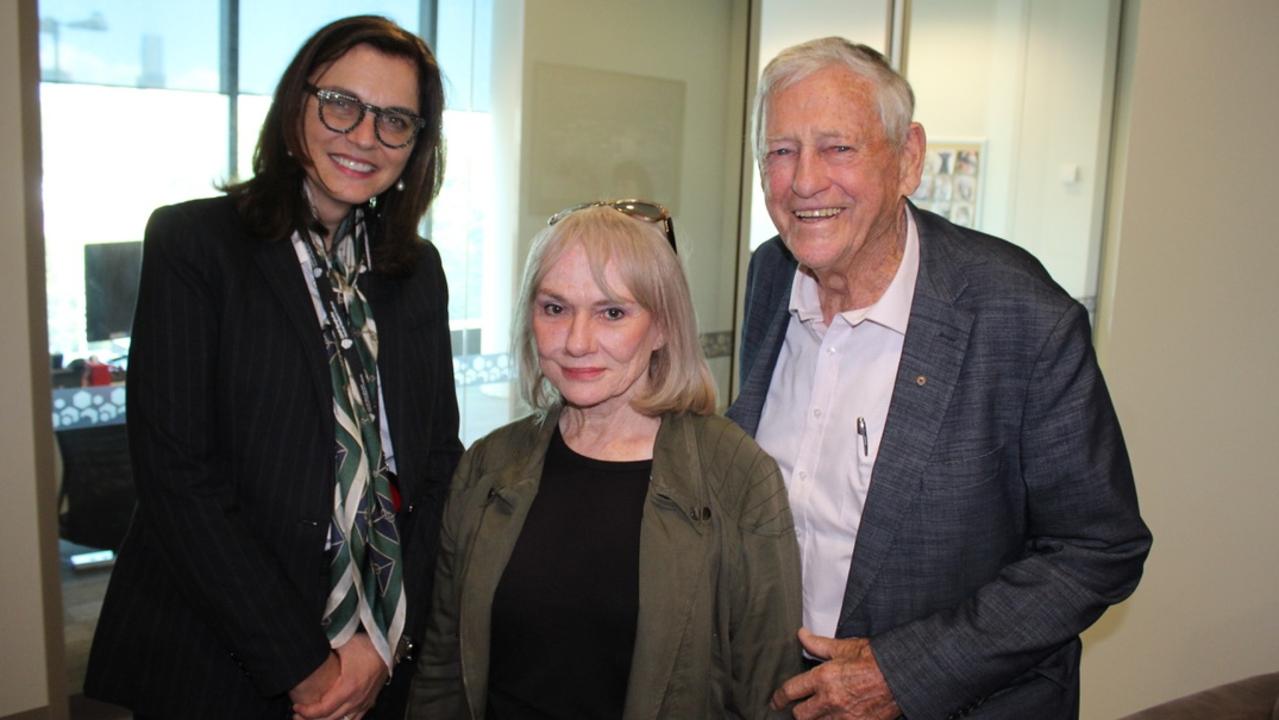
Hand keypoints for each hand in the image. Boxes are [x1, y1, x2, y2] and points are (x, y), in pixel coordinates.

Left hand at [292, 634, 388, 719]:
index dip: (307, 712)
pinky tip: (334, 717)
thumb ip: (324, 652)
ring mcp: (364, 702)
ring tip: (314, 717)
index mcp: (348, 687)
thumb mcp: (342, 645)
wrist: (388, 646)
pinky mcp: (370, 701)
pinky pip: (355, 718)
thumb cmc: (367, 645)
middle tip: (298, 715)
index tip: (296, 707)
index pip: (323, 709)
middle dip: (311, 719)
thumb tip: (306, 654)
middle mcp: (357, 698)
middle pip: (330, 719)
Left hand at [771, 628, 900, 719]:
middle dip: (800, 710)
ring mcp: (845, 717)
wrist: (904, 675)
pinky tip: (838, 717)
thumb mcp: (845, 647)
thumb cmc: (876, 659)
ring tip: (822, 712)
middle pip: (800, 715)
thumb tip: (801, 635)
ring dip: (817, 719)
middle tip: (804, 706)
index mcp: (824, 678)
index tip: (775, 702)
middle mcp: (830, 700)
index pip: (791, 691)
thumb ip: (819, 644)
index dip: (779, 698)